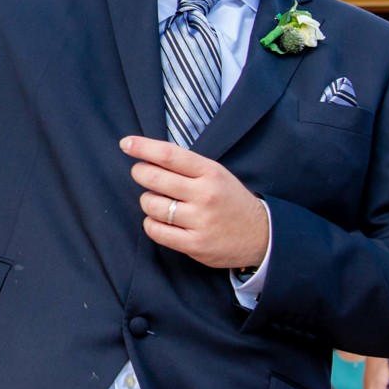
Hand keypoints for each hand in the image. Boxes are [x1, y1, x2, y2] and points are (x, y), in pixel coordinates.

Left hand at [120, 136, 270, 270]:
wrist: (262, 235)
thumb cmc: (230, 200)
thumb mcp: (217, 174)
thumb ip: (187, 166)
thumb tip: (148, 154)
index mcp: (210, 172)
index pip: (169, 155)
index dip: (143, 147)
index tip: (126, 143)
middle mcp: (205, 195)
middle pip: (154, 178)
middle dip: (140, 173)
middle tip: (141, 173)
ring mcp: (200, 221)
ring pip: (151, 205)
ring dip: (147, 201)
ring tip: (158, 201)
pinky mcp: (194, 244)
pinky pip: (156, 230)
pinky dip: (151, 223)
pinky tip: (160, 220)